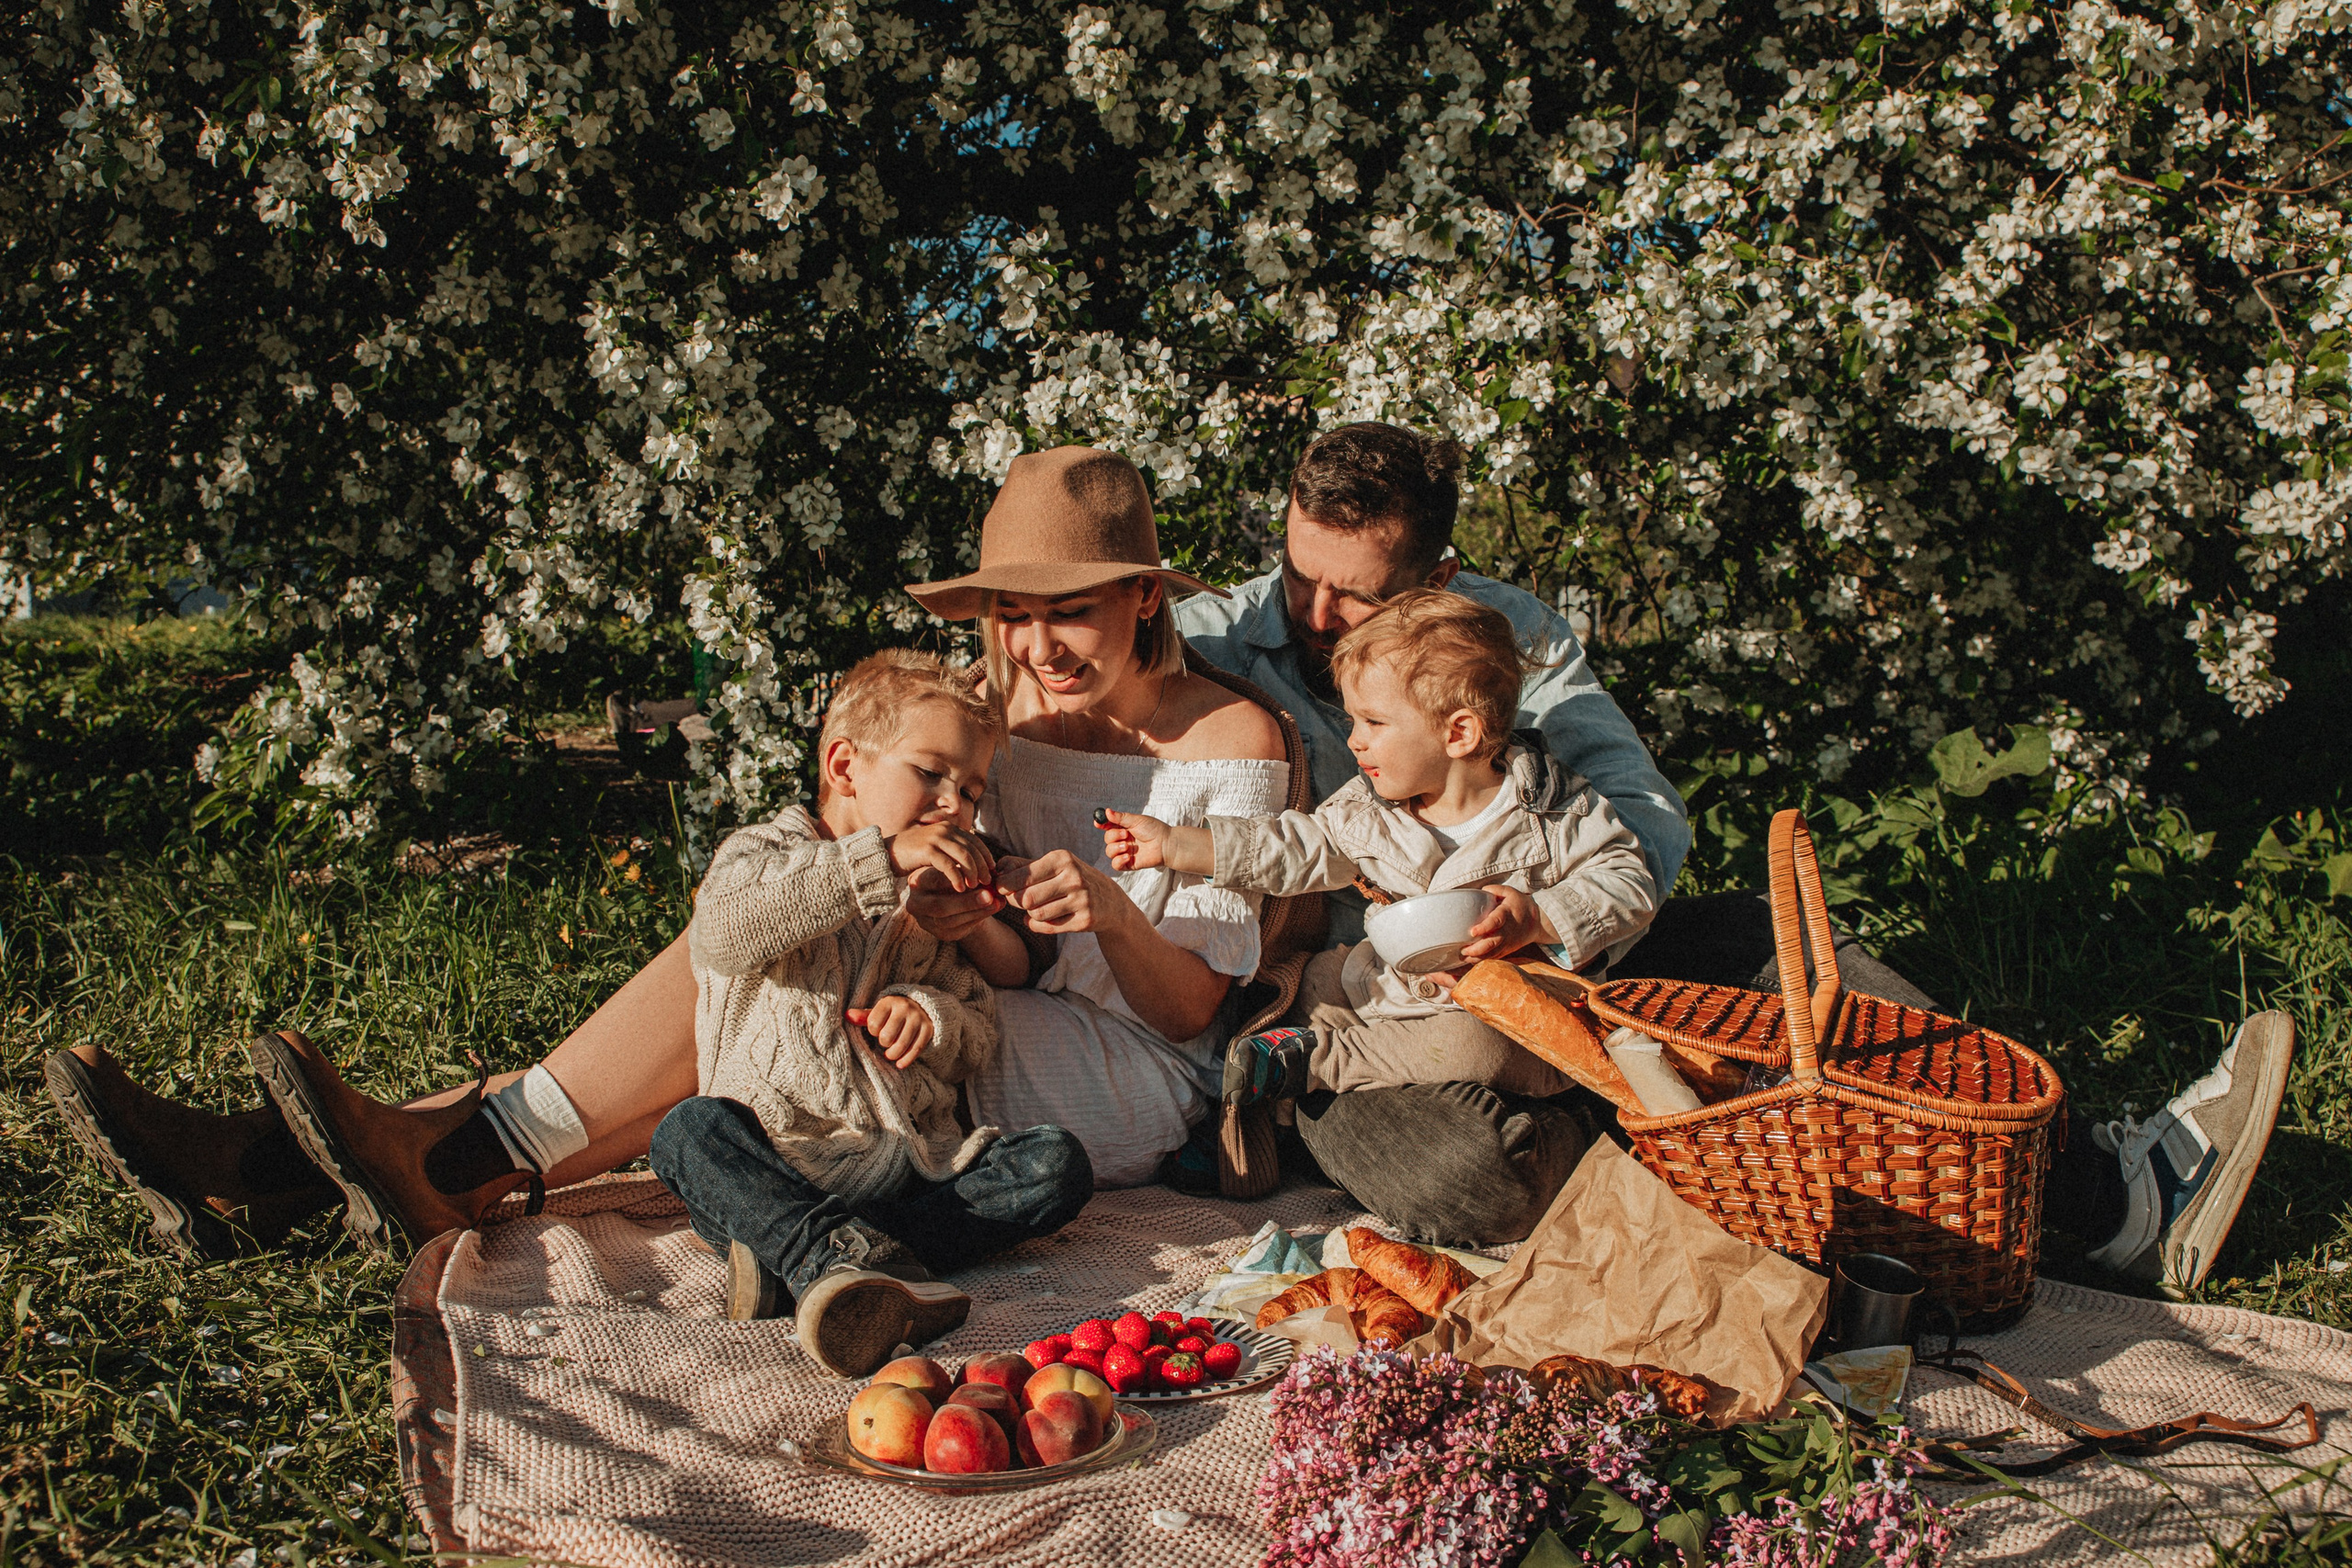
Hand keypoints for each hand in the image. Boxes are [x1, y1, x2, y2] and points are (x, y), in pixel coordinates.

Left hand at [847, 995, 931, 1067]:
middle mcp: (905, 1007)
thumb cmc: (893, 1013)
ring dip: (892, 1054)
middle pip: (887, 1037)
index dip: (873, 1032)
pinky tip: (900, 1064)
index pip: (873, 1024)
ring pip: (901, 1045)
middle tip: (886, 1042)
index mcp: (889, 1002)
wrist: (921, 1007)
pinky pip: (916, 1049)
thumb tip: (847, 1015)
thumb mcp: (879, 1012)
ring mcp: (918, 1018)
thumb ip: (863, 1016)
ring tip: (890, 1054)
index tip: (877, 1030)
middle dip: (883, 1043)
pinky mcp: (928, 1029)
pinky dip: (906, 1060)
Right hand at [887, 821, 993, 892]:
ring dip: (973, 872)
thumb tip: (970, 863)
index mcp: (949, 829)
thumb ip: (951, 851)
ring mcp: (936, 838)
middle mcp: (945, 830)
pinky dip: (957, 877)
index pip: (975, 842)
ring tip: (976, 887)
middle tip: (989, 883)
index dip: (986, 857)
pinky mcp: (927, 850)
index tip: (993, 872)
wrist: (885, 852)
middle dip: (983, 867)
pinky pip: (948, 864)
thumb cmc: (911, 854)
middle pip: (973, 849)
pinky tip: (960, 888)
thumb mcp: (935, 849)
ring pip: (964, 856)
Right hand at [905, 865, 1002, 941]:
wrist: (953, 897)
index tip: (975, 878)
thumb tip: (987, 877)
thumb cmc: (954, 877)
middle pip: (939, 906)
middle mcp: (915, 903)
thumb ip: (967, 872)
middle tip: (989, 895)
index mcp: (917, 881)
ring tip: (996, 902)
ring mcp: (926, 921)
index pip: (935, 880)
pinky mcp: (940, 934)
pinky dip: (979, 918)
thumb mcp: (956, 871)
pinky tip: (993, 908)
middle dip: (967, 902)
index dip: (955, 880)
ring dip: (976, 912)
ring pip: (949, 921)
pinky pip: (959, 929)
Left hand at [1011, 848, 1134, 936]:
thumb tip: (996, 869)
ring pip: (1035, 914)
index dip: (1004, 885)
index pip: (1020, 876)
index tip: (1001, 888)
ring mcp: (1082, 900)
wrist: (1110, 901)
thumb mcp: (1052, 865)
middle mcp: (1074, 877)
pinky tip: (1041, 919)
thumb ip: (1021, 865)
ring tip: (1034, 907)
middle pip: (1025, 898)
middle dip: (1015, 901)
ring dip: (1029, 913)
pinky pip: (1047, 927)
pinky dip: (1037, 925)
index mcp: (1062, 859)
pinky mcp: (1085, 920)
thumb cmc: (1072, 879)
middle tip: (1015, 900)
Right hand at [1097, 807, 1170, 870]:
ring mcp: (1125, 852)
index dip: (1101, 824)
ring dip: (1116, 848)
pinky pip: (1115, 865)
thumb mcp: (1136, 820)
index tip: (1098, 823)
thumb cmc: (1155, 830)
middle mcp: (1123, 840)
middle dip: (1113, 836)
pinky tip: (1127, 856)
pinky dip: (1118, 860)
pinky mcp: (1129, 863)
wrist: (1166, 844)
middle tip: (1126, 835)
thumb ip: (1120, 818)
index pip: (1108, 826)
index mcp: (1124, 828)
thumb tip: (1107, 811)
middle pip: (1107, 839)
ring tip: (1128, 846)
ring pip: (1109, 851)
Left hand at [1455, 885, 1557, 963]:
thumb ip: (1495, 889)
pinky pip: (1494, 957)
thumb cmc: (1519, 904)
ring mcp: (1507, 942)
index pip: (1496, 921)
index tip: (1472, 932)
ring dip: (1477, 958)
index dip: (1484, 927)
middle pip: (1492, 943)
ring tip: (1462, 956)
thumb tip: (1480, 891)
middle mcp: (1507, 931)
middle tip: (1463, 950)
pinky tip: (1469, 960)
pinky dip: (1482, 960)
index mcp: (1506, 914)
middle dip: (1477, 949)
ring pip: (1492, 954)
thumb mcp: (1510, 892)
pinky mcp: (1507, 949)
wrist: (1537, 921)